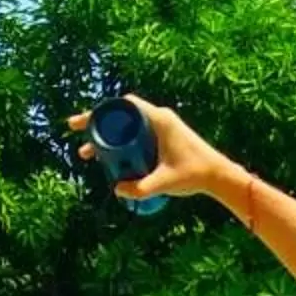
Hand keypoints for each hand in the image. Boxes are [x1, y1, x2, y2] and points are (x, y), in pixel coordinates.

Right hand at [67, 94, 229, 204]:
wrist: (218, 175)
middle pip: (121, 115)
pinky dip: (122, 141)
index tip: (84, 121)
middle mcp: (159, 118)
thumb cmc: (195, 174)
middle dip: (98, 125)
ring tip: (89, 155)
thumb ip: (142, 189)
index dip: (101, 111)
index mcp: (159, 119)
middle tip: (77, 134)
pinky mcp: (164, 137)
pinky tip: (110, 157)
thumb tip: (117, 190)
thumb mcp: (165, 182)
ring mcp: (162, 127)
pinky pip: (136, 133)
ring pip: (127, 126)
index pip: (124, 105)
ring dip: (108, 136)